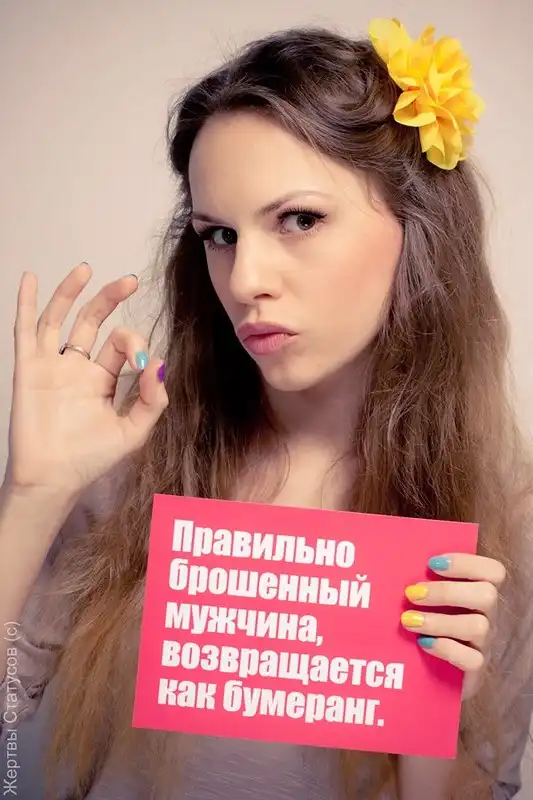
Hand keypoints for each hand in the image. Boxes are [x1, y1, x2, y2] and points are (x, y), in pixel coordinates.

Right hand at [7, 263, 167, 497]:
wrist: (54, 477)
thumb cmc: (91, 459)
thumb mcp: (134, 432)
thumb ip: (152, 400)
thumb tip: (162, 364)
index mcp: (102, 379)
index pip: (121, 345)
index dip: (136, 346)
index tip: (144, 364)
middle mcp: (77, 366)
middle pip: (93, 321)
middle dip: (110, 299)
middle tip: (129, 281)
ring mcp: (51, 364)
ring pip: (59, 318)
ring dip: (71, 292)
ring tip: (86, 268)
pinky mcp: (29, 368)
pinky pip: (25, 329)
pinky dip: (25, 302)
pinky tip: (30, 278)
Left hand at [400, 554, 505, 699]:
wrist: (425, 672)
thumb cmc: (422, 622)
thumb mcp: (423, 598)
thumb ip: (420, 580)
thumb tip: (394, 559)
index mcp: (477, 592)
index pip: (493, 571)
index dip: (466, 562)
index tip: (431, 563)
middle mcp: (488, 616)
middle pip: (487, 595)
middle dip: (446, 591)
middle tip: (412, 594)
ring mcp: (484, 643)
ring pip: (479, 627)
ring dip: (439, 621)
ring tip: (408, 620)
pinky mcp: (476, 670)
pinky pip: (472, 659)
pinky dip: (445, 649)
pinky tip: (423, 643)